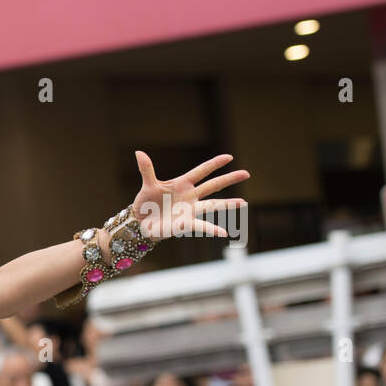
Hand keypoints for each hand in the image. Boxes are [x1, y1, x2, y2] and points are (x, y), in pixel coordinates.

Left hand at [131, 151, 247, 241]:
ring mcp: (190, 210)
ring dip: (228, 204)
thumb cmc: (146, 203)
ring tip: (244, 202)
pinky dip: (212, 229)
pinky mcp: (186, 223)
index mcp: (182, 183)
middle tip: (246, 173)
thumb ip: (147, 170)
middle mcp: (190, 196)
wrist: (140, 222)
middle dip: (229, 179)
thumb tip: (139, 152)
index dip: (214, 164)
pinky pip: (201, 226)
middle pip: (213, 185)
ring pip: (212, 205)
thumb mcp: (147, 185)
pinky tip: (224, 232)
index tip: (229, 157)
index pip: (201, 171)